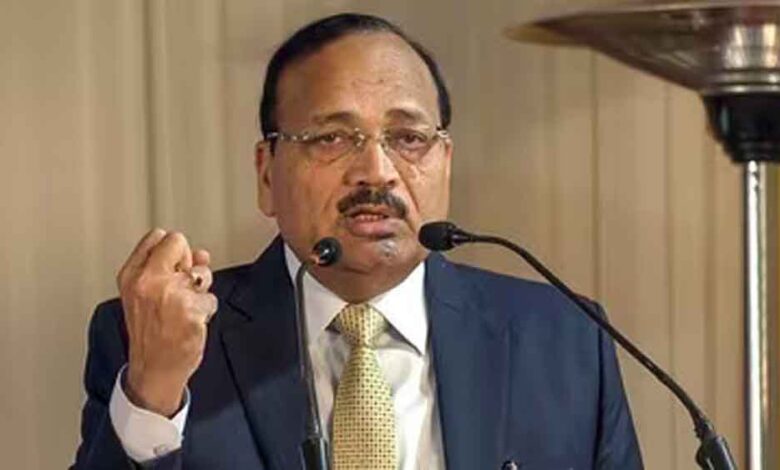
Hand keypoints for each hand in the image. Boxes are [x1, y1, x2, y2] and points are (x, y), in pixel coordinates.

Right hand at [116, 229, 217, 416]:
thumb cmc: (151, 335)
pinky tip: (191, 323)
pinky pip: (211, 298)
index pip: (158, 236)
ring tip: (184, 310)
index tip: (172, 269)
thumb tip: (199, 253)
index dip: (173, 252)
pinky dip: (206, 310)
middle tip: (180, 290)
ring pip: (202, 273)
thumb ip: (169, 268)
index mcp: (132, 276)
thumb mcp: (144, 296)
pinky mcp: (191, 310)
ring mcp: (170, 295)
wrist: (154, 370)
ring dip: (200, 291)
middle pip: (180, 243)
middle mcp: (148, 281)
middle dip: (187, 263)